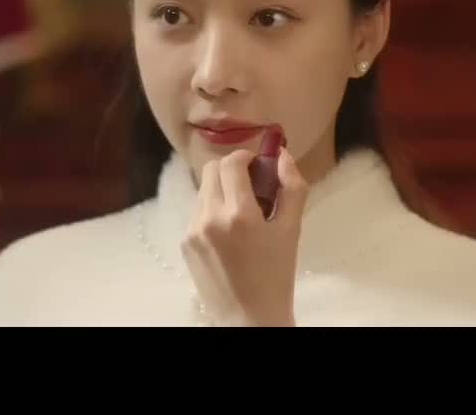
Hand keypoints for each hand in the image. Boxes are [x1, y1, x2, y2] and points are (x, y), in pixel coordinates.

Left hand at [180, 147, 309, 326]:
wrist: (248, 319)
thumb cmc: (276, 276)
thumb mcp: (291, 231)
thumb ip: (292, 188)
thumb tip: (282, 155)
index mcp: (238, 214)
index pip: (231, 163)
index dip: (245, 157)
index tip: (258, 167)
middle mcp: (209, 218)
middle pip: (210, 170)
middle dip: (230, 170)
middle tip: (250, 186)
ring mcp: (192, 231)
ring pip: (202, 191)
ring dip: (220, 191)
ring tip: (240, 214)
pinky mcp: (184, 243)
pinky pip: (196, 213)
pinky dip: (211, 212)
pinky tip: (227, 234)